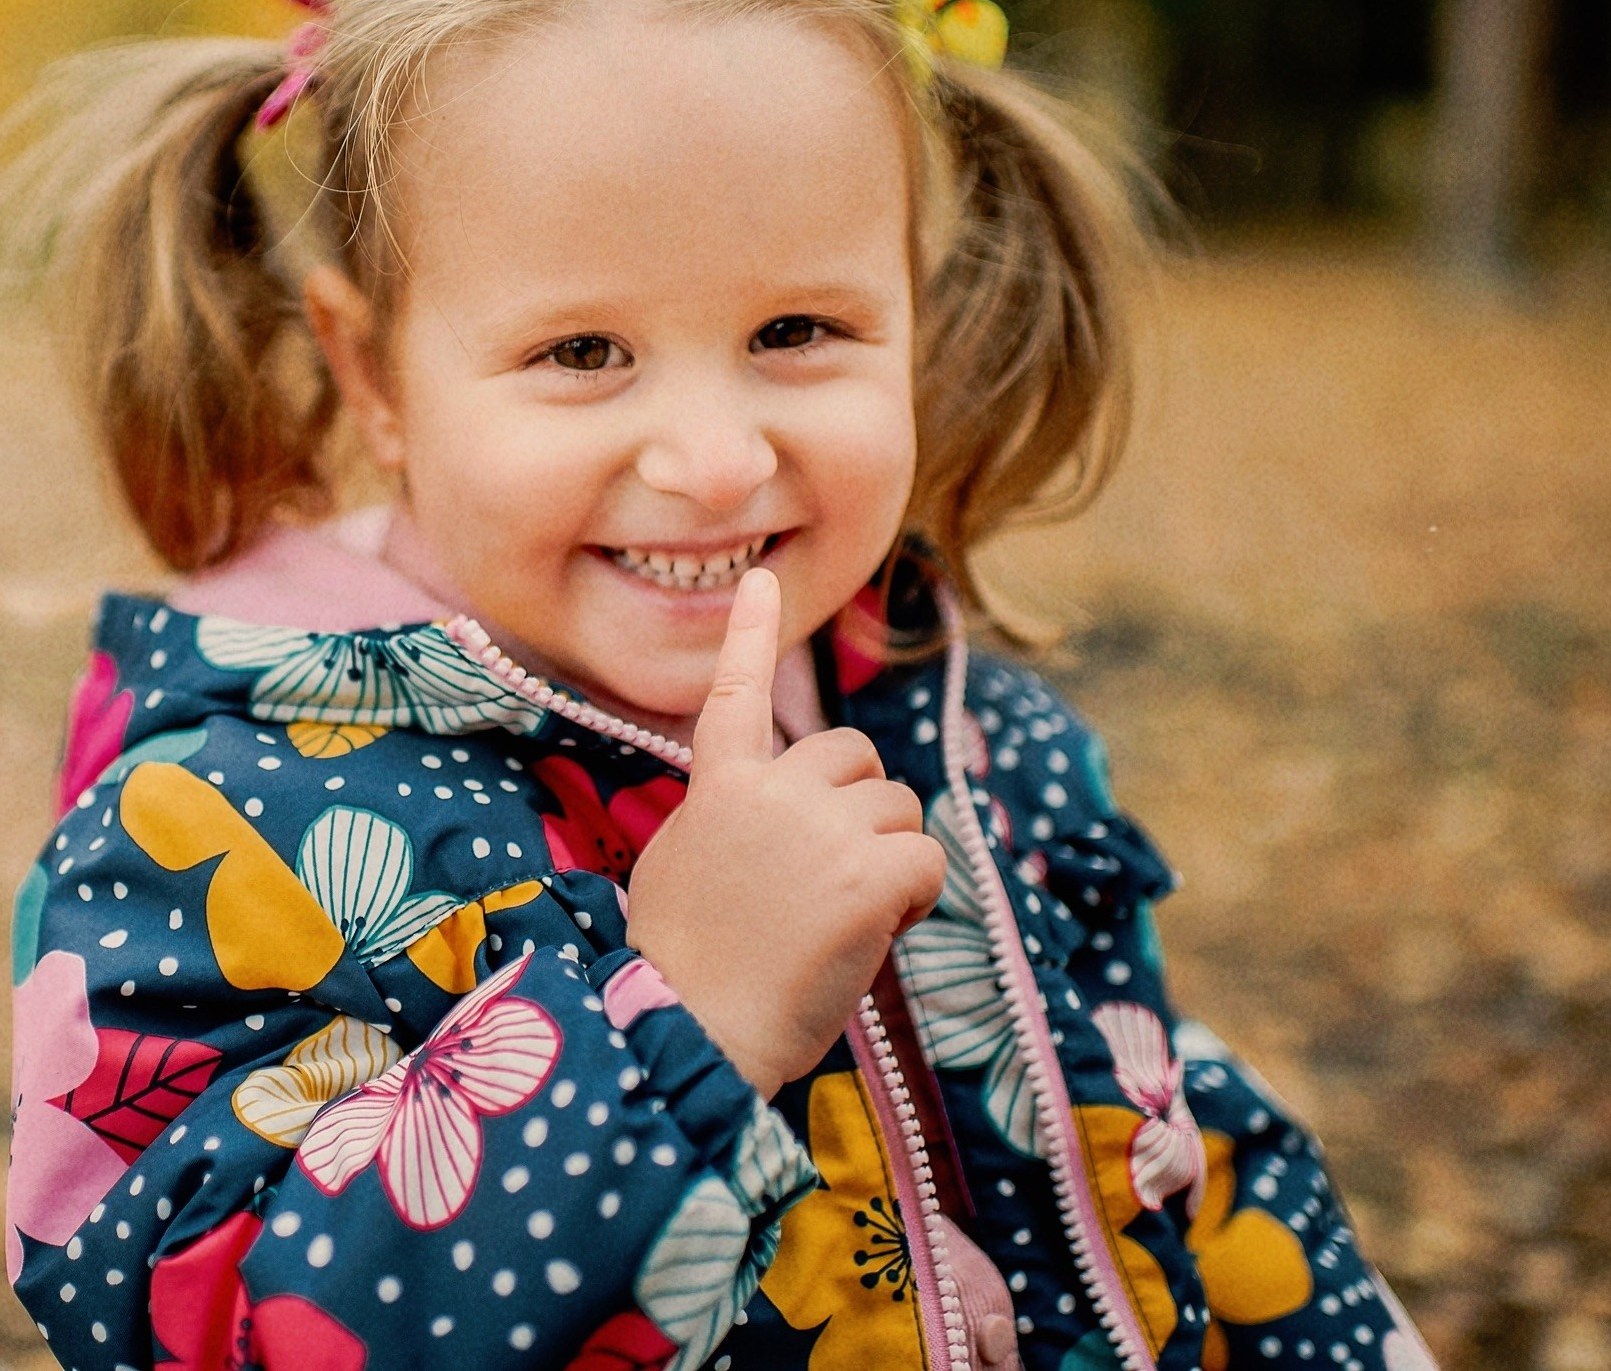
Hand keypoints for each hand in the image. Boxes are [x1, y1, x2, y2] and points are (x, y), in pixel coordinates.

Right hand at [625, 569, 945, 1095]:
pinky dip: (916, 900)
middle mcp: (771, 790)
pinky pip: (927, 861)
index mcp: (716, 786)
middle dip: (863, 807)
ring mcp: (822, 828)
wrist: (689, 1030)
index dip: (751, 633)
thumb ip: (732, 820)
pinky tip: (876, 933)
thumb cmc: (684, 969)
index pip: (736, 693)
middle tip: (833, 877)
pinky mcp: (870, 875)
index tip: (762, 579)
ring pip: (900, 810)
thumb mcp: (686, 865)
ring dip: (890, 859)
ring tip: (843, 919)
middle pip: (855, 756)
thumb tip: (781, 817)